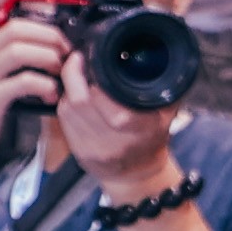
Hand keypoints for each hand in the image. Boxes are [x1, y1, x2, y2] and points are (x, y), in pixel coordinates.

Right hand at [0, 0, 71, 187]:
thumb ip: (5, 60)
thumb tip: (40, 47)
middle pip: (14, 26)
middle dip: (48, 33)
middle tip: (66, 49)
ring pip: (20, 48)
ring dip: (49, 56)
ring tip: (61, 70)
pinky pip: (23, 81)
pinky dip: (45, 85)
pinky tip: (52, 95)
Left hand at [56, 68, 181, 204]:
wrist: (139, 174)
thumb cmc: (153, 138)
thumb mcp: (166, 111)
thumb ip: (160, 86)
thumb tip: (152, 56)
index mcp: (138, 126)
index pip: (102, 96)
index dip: (87, 73)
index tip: (85, 56)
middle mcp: (115, 140)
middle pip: (80, 100)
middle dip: (72, 75)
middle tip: (75, 60)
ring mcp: (95, 148)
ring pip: (68, 108)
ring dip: (68, 89)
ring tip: (75, 76)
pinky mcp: (80, 152)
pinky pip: (64, 121)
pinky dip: (66, 104)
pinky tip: (74, 98)